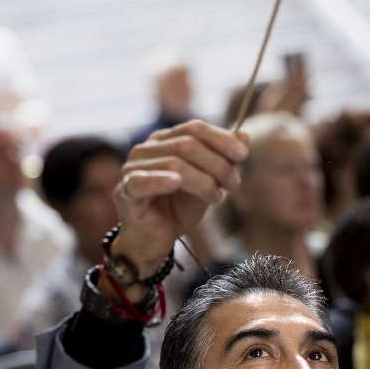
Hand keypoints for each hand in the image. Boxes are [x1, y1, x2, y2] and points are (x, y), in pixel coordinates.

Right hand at [112, 119, 248, 274]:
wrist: (157, 239)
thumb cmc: (180, 208)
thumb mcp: (209, 182)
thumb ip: (225, 159)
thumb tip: (245, 136)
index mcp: (165, 140)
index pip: (194, 128)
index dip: (221, 139)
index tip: (242, 155)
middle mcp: (146, 148)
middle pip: (187, 145)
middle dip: (217, 164)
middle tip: (234, 185)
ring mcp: (132, 168)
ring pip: (173, 163)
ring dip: (202, 181)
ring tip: (217, 197)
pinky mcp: (124, 190)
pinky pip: (142, 181)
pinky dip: (161, 181)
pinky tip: (177, 184)